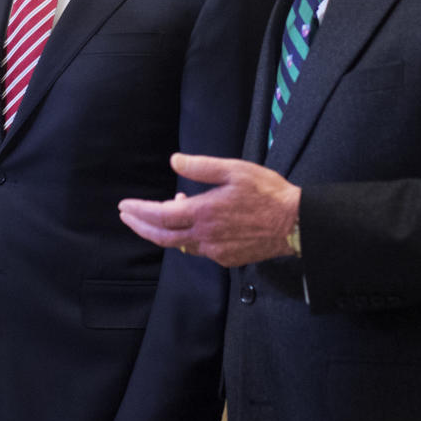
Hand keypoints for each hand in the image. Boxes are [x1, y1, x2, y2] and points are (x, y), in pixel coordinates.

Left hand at [118, 152, 300, 266]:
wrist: (296, 224)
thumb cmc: (268, 193)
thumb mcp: (235, 169)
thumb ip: (202, 167)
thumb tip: (174, 161)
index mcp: (204, 213)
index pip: (161, 215)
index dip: (139, 212)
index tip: (124, 206)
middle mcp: (206, 236)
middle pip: (163, 236)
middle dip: (140, 226)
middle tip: (127, 216)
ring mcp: (216, 251)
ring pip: (180, 245)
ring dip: (164, 231)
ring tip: (160, 213)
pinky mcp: (227, 259)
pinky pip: (198, 250)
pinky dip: (186, 237)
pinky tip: (191, 224)